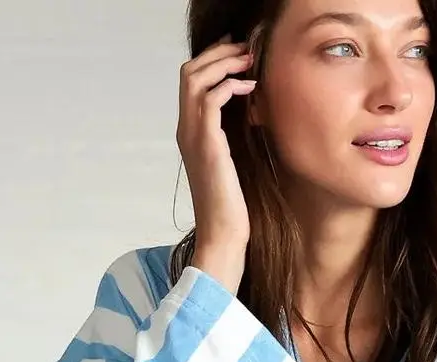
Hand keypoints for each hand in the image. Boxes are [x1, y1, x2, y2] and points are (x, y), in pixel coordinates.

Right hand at [180, 37, 257, 288]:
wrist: (224, 236)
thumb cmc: (232, 207)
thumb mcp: (233, 163)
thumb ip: (232, 137)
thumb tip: (251, 113)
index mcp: (190, 134)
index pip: (191, 81)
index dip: (213, 61)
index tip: (239, 56)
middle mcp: (186, 130)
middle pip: (190, 71)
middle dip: (218, 53)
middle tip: (245, 50)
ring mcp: (193, 136)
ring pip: (197, 78)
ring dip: (224, 62)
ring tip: (249, 61)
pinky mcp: (207, 144)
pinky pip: (211, 97)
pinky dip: (230, 85)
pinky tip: (250, 88)